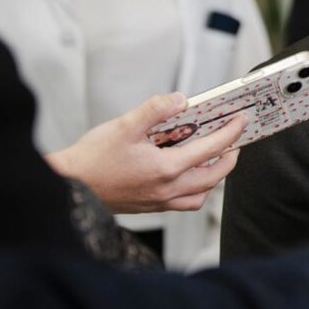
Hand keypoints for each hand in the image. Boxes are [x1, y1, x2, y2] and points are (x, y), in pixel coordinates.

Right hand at [46, 93, 245, 212]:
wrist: (67, 187)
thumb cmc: (91, 159)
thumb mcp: (124, 125)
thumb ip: (155, 109)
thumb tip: (180, 99)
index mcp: (165, 169)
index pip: (211, 149)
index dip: (230, 133)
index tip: (241, 121)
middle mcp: (167, 190)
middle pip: (213, 177)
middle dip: (230, 157)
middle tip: (235, 141)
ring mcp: (158, 202)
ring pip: (200, 195)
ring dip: (214, 178)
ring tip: (215, 159)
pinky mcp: (148, 208)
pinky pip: (183, 203)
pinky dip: (195, 189)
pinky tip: (187, 175)